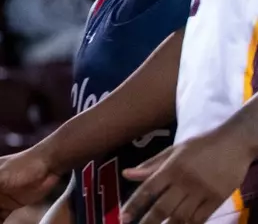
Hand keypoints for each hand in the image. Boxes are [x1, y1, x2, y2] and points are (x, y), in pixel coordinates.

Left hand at [121, 124, 252, 223]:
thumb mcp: (173, 150)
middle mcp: (184, 181)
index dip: (134, 205)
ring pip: (181, 216)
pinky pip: (201, 217)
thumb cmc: (201, 145)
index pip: (148, 190)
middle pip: (163, 207)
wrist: (234, 143)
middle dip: (149, 221)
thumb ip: (150, 165)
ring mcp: (202, 192)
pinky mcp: (217, 199)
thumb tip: (126, 174)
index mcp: (170, 168)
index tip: (124, 217)